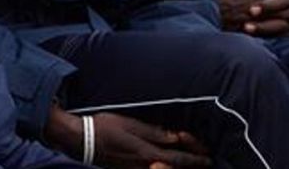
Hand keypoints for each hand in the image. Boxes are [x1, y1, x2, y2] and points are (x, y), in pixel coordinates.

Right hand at [46, 108, 210, 168]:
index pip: (178, 158)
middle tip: (205, 163)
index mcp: (147, 153)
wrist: (80, 140)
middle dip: (190, 167)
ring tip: (190, 164)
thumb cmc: (104, 127)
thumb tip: (176, 137)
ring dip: (177, 167)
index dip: (195, 158)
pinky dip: (163, 167)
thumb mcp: (132, 125)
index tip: (208, 157)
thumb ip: (156, 133)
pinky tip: (164, 163)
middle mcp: (143, 165)